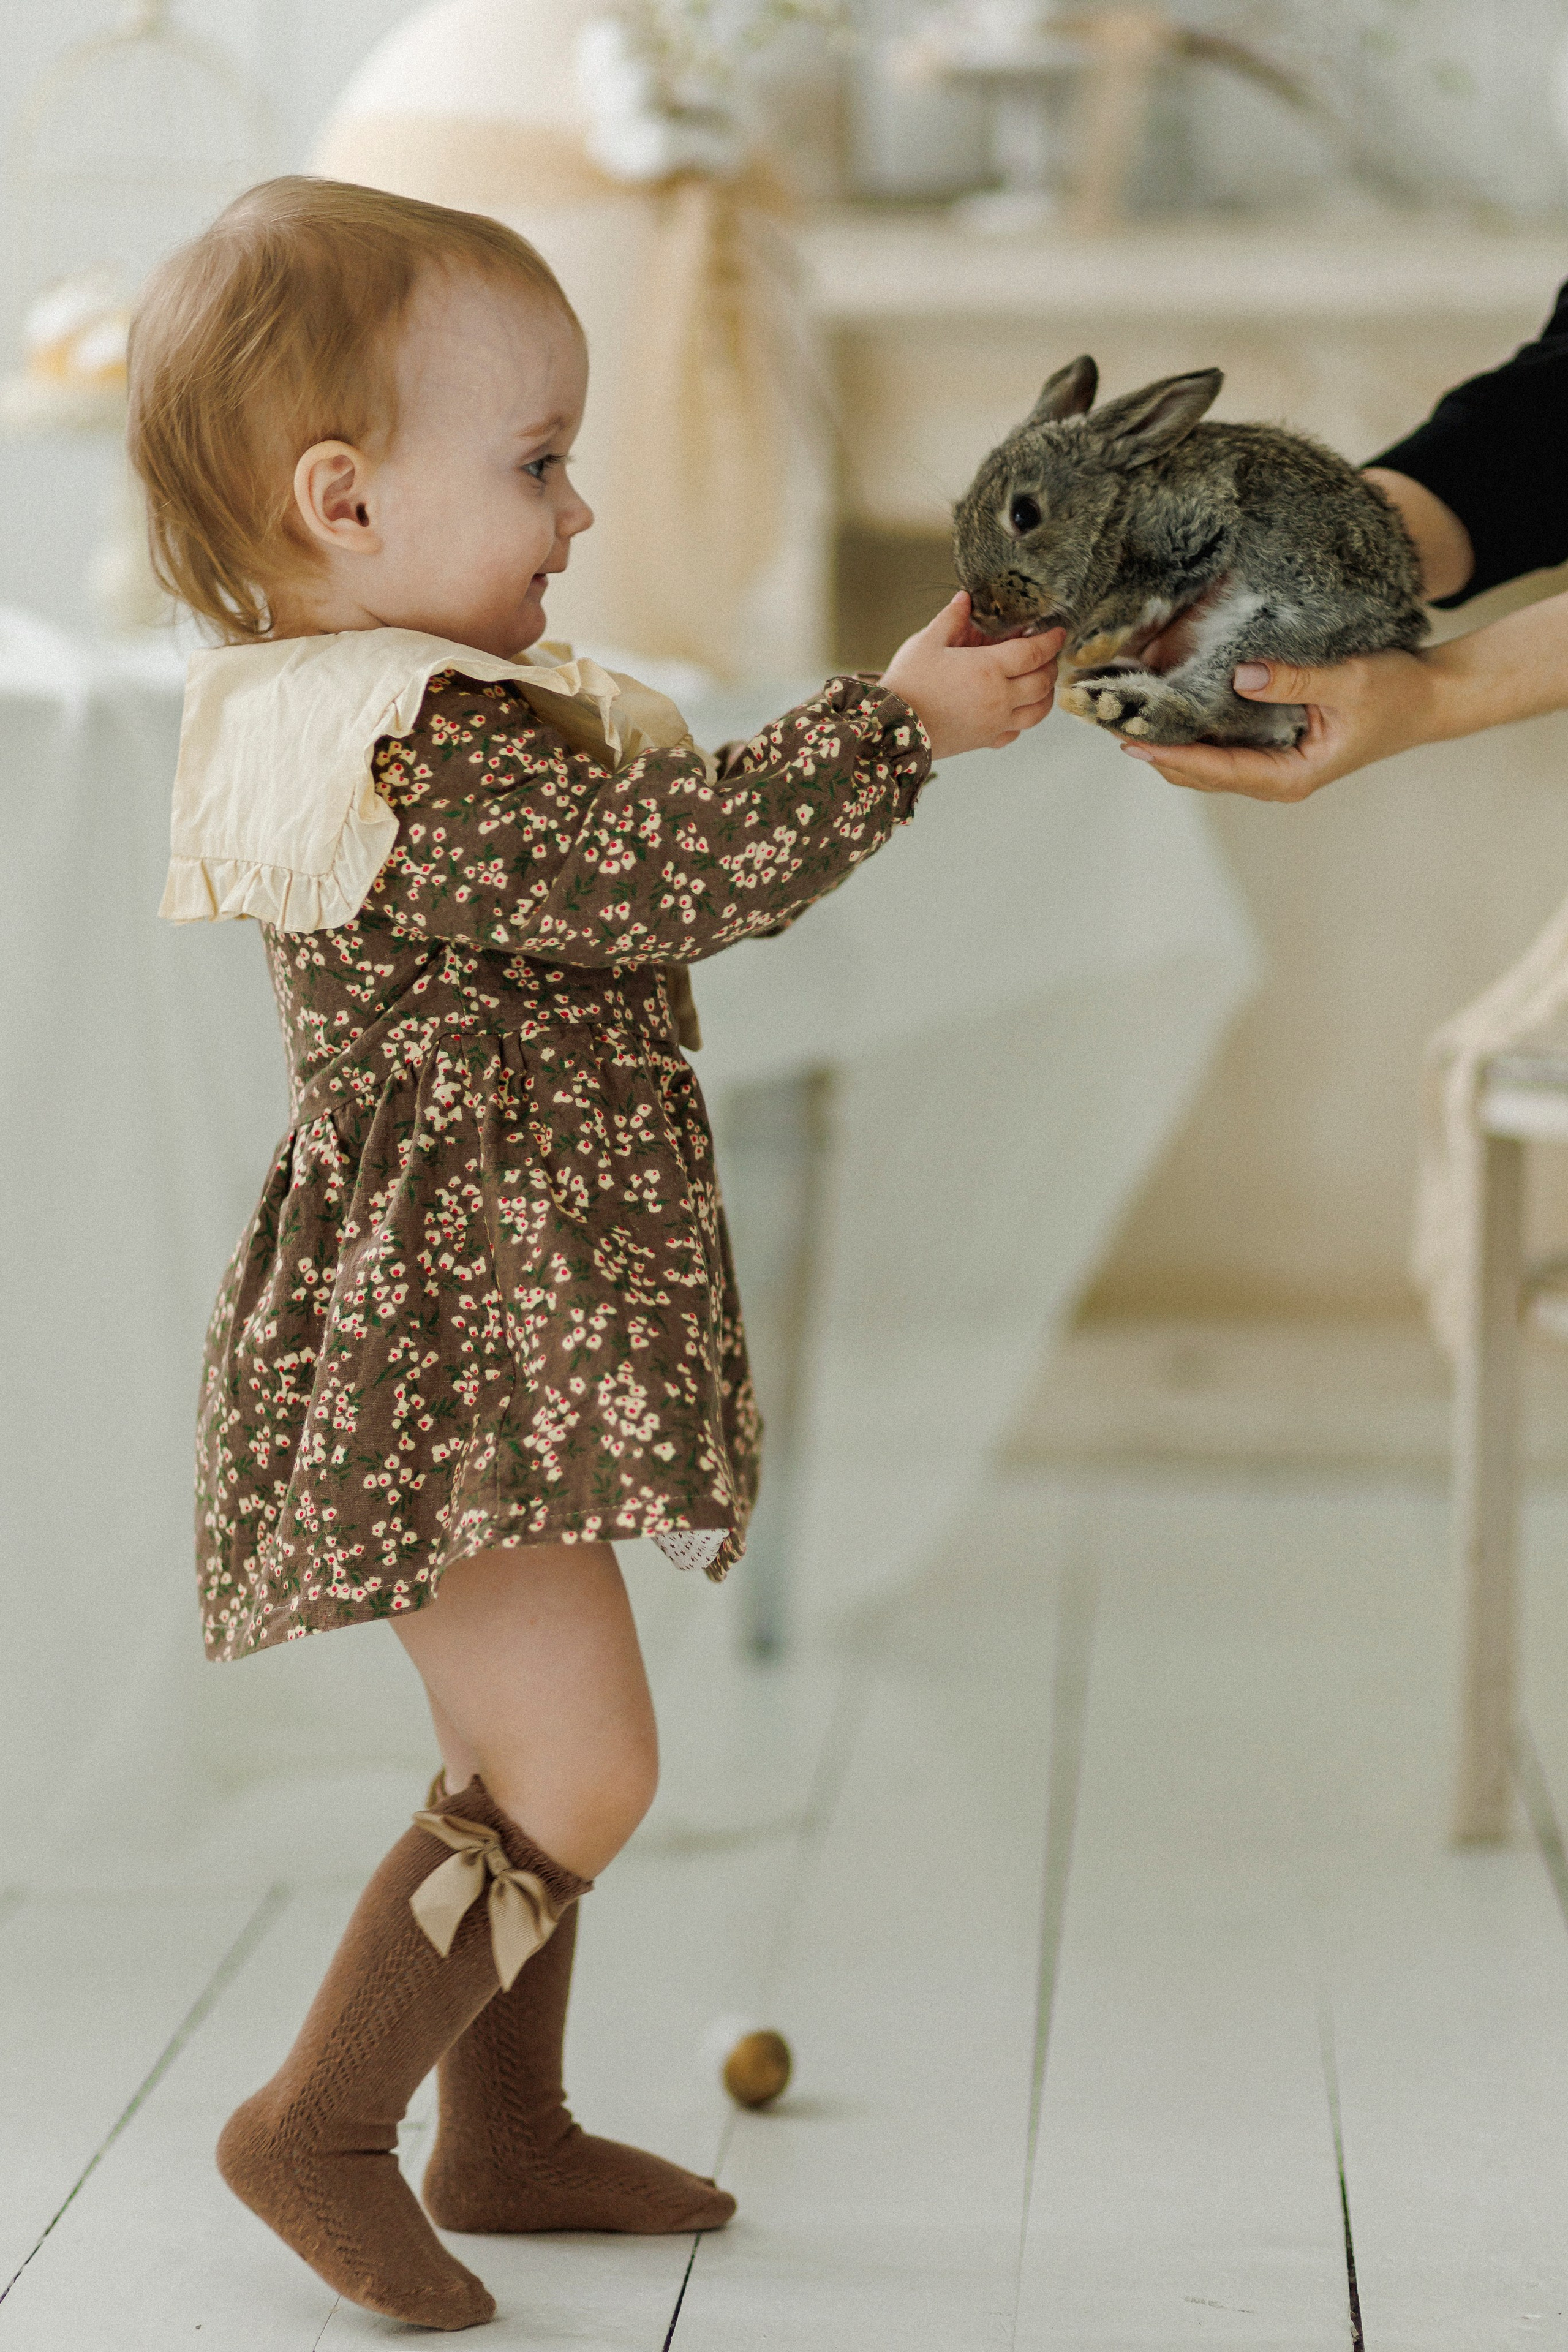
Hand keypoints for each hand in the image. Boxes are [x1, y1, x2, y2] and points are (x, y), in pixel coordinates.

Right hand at [881, 592, 1064, 760]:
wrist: (890, 728)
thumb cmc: (907, 684)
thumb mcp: (926, 643)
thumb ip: (950, 619)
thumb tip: (964, 599)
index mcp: (989, 669)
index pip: (1034, 653)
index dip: (1050, 641)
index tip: (1059, 632)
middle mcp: (999, 698)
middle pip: (1042, 682)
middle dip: (1050, 665)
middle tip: (1048, 654)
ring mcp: (994, 723)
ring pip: (1037, 712)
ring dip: (1045, 695)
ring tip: (1040, 682)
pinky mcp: (984, 741)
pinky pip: (1015, 732)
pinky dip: (1023, 719)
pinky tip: (1015, 710)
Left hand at [1116, 648, 1436, 800]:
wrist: (1431, 698)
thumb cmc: (1397, 693)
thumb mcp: (1349, 680)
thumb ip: (1294, 679)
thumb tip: (1239, 675)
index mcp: (1291, 777)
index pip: (1217, 770)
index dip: (1171, 756)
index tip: (1130, 740)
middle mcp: (1276, 778)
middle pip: (1201, 773)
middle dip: (1157, 751)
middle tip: (1108, 724)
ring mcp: (1274, 764)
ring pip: (1207, 762)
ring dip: (1167, 742)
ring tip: (1122, 717)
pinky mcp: (1273, 744)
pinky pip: (1222, 743)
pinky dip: (1192, 729)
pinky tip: (1164, 707)